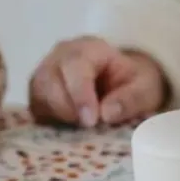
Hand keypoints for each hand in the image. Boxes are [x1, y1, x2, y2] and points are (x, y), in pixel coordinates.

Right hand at [28, 35, 166, 126]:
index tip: (91, 120)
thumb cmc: (133, 84)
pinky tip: (70, 132)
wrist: (122, 86)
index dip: (80, 94)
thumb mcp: (144, 88)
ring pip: (38, 96)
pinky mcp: (38, 97)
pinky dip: (50, 124)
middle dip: (67, 109)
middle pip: (48, 80)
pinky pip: (35, 111)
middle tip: (88, 128)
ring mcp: (45, 76)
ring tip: (81, 130)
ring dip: (57, 118)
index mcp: (88, 48)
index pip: (75, 65)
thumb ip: (131, 98)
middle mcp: (60, 58)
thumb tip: (107, 113)